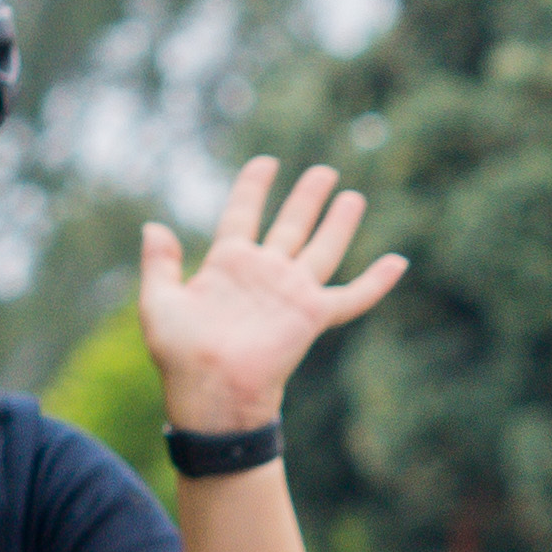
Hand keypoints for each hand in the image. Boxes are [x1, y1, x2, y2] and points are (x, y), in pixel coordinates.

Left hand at [136, 156, 404, 438]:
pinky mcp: (311, 314)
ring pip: (322, 247)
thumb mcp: (158, 301)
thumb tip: (154, 227)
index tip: (267, 163)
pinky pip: (352, 296)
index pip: (243, 212)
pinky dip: (376, 282)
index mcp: (227, 263)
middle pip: (291, 224)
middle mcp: (264, 272)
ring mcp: (290, 292)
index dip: (254, 186)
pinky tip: (398, 262)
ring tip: (352, 196)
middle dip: (307, 197)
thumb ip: (159, 263)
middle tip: (325, 171)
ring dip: (339, 222)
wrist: (211, 389)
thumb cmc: (180, 353)